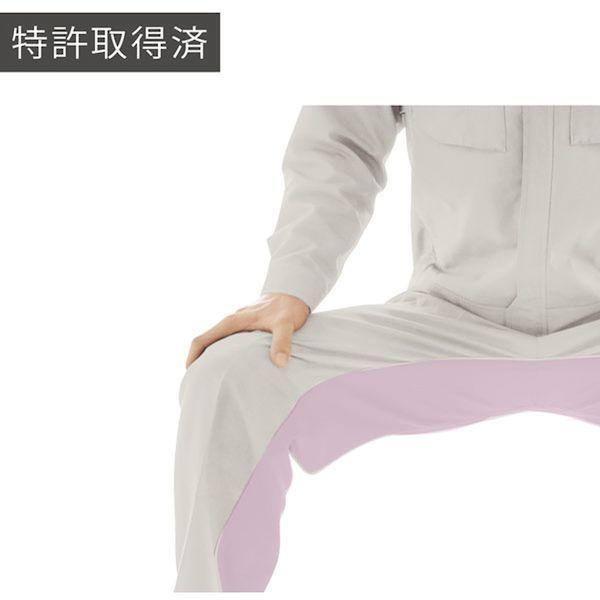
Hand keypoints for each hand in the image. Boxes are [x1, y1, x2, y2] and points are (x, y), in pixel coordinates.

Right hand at [186, 293, 309, 368]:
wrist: (294, 292)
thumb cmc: (288, 308)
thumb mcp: (286, 324)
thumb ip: (282, 342)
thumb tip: (279, 363)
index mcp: (233, 322)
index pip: (203, 339)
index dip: (192, 357)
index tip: (190, 374)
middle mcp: (231, 321)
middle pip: (205, 341)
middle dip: (198, 360)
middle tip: (198, 382)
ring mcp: (237, 323)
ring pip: (215, 341)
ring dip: (209, 356)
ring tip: (211, 378)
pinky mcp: (245, 325)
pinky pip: (227, 340)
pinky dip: (222, 352)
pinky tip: (231, 365)